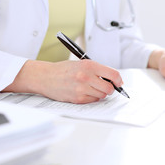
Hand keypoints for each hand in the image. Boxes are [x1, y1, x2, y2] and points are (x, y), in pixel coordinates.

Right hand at [3, 59, 122, 103]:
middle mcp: (86, 76)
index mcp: (89, 65)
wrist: (45, 77)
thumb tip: (114, 79)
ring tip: (90, 88)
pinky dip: (91, 98)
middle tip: (104, 87)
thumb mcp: (82, 63)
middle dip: (109, 89)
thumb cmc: (64, 70)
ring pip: (102, 96)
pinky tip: (83, 92)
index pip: (113, 74)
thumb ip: (97, 70)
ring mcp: (82, 88)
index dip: (118, 80)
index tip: (119, 83)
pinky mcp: (78, 98)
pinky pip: (92, 101)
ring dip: (99, 93)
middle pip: (109, 88)